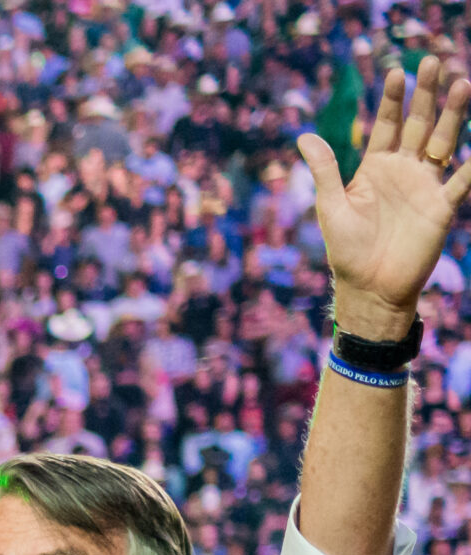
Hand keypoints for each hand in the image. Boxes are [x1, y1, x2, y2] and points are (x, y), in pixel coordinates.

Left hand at [297, 58, 470, 338]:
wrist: (368, 288)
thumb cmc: (346, 250)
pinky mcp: (442, 206)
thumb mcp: (331, 206)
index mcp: (375, 167)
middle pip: (418, 124)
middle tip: (433, 62)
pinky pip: (463, 180)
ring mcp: (425, 186)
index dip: (392, 100)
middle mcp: (404, 170)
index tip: (395, 72)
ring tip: (463, 83)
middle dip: (426, 95)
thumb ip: (325, 170)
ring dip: (453, 115)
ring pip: (444, 141)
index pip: (386, 125)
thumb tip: (303, 135)